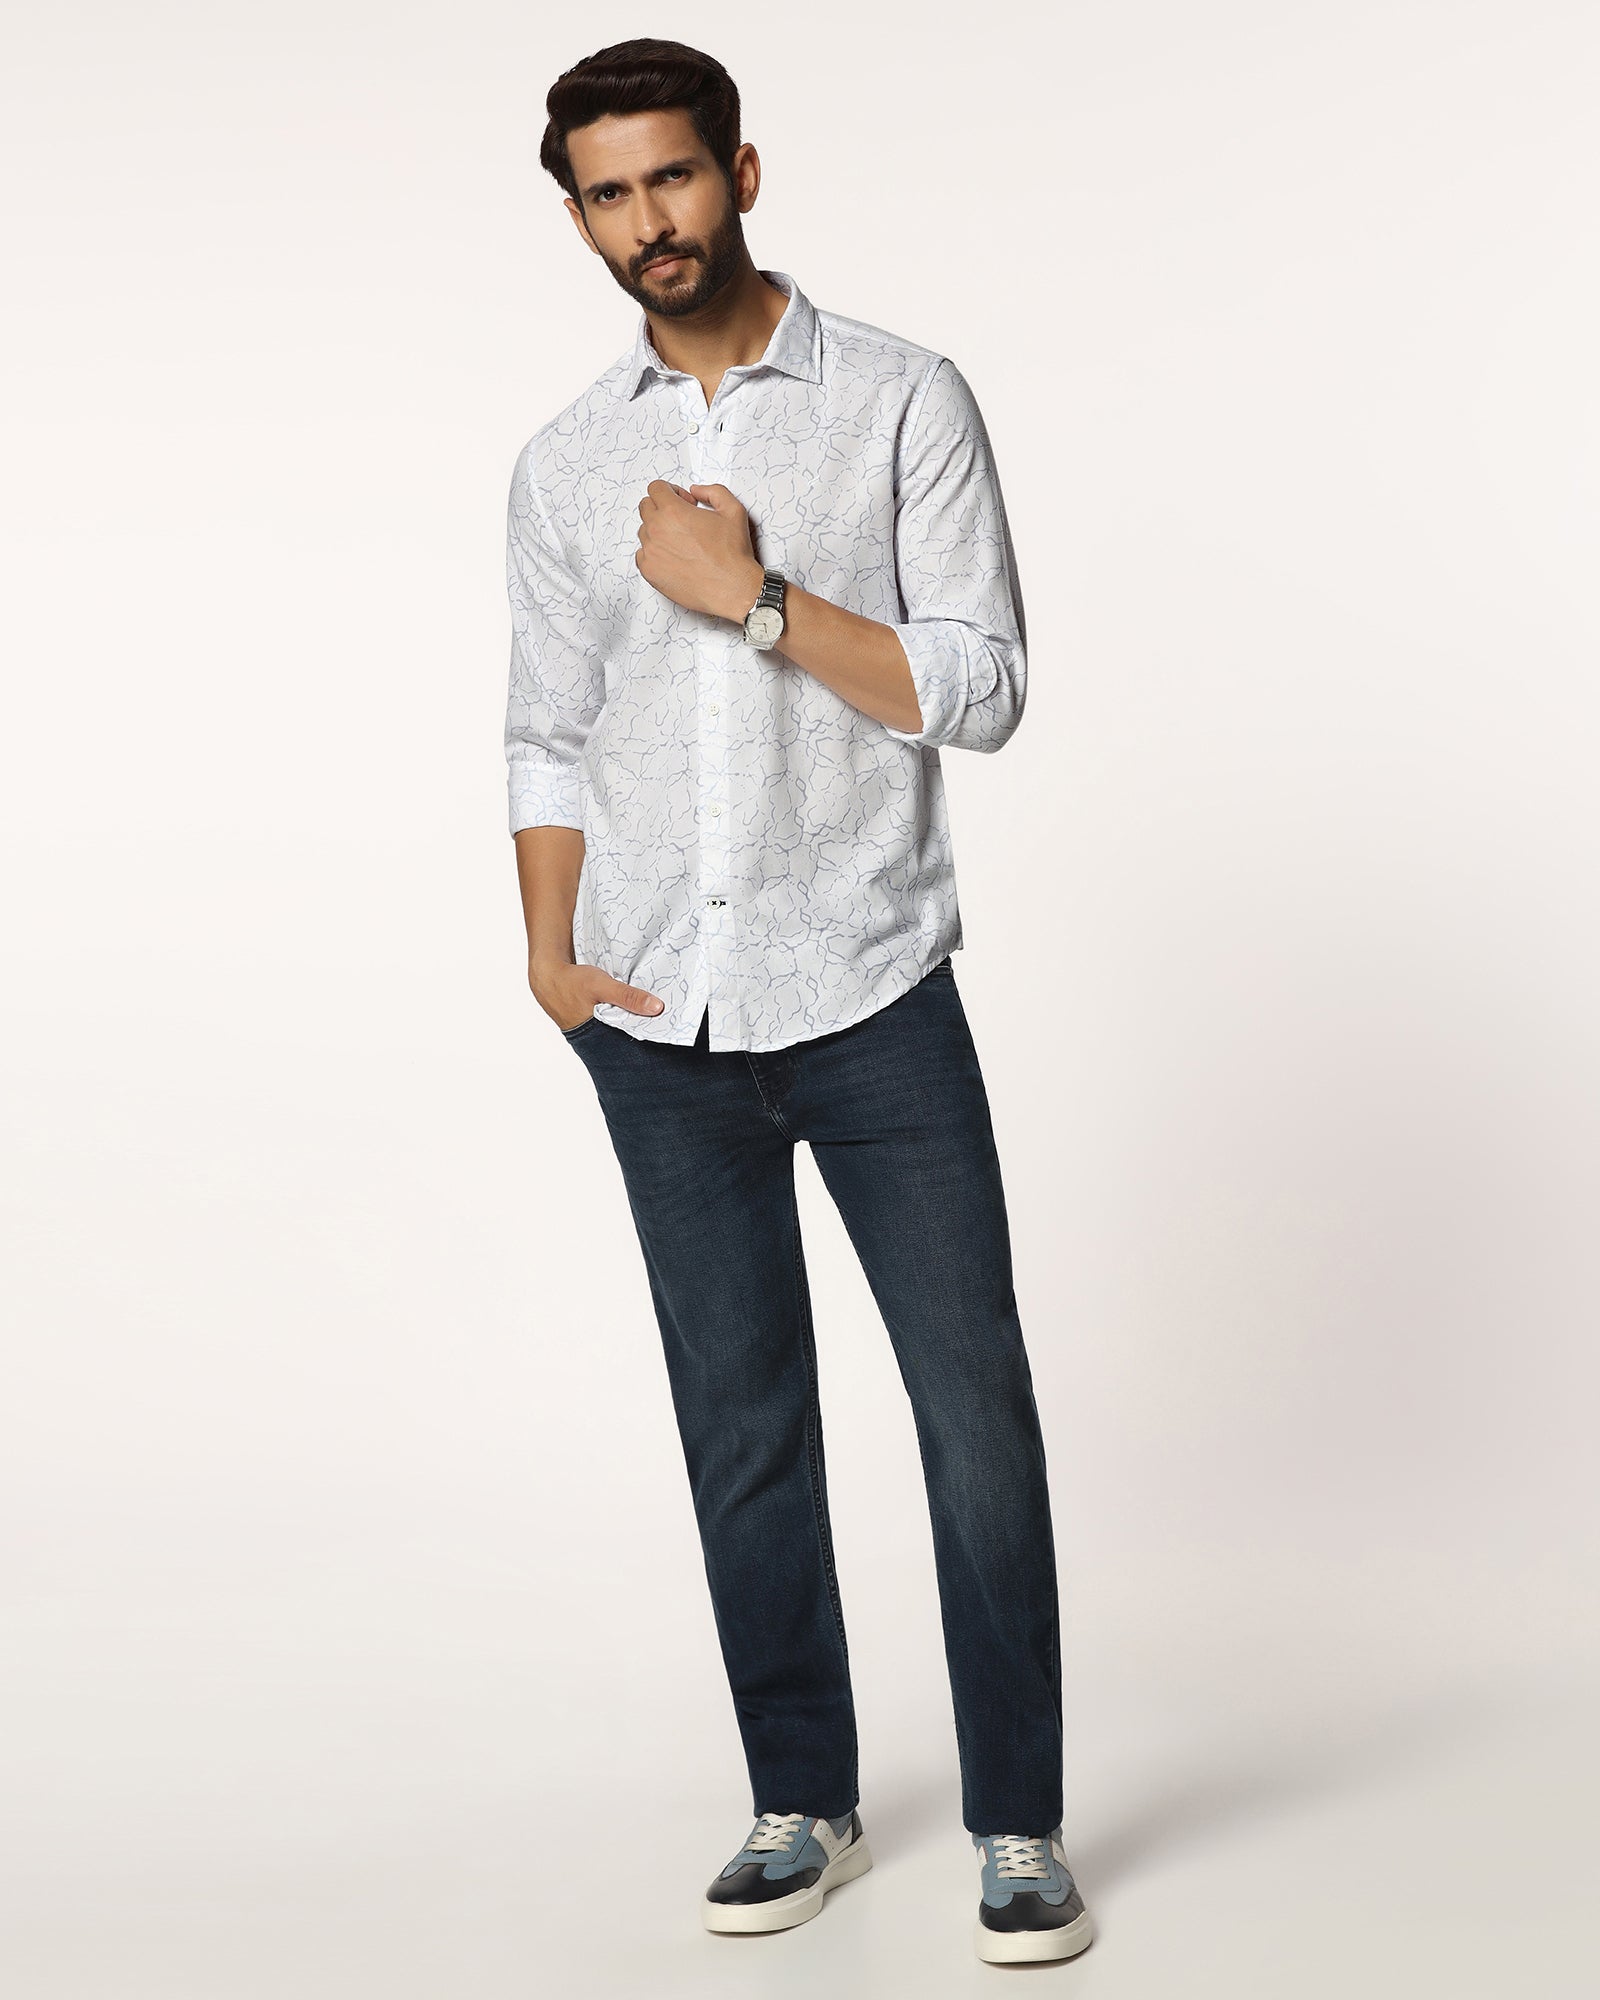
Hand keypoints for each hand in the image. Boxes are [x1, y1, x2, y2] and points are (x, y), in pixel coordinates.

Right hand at [530, 956, 664, 1032]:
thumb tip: (657, 1008)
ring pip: (622, 1029)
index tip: (670, 1035)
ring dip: (634, 1023)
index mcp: (602, 1036)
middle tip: (668, 1027)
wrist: (547, 975)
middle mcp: (599, 1037)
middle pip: (629, 1039)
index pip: (631, 1045)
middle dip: (645, 1033)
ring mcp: (596, 1030)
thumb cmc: (572, 983)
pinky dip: (625, 1016)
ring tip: (655, 1018)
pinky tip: (636, 1009)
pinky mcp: (595, 1020)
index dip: (649, 1042)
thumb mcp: (602, 986)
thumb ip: (628, 997)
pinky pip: (615, 1021)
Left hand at [635, 480, 762, 622]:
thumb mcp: (733, 510)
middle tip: (680, 520)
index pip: (655, 488)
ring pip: (643, 531)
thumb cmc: (732, 555)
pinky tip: (673, 557)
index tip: (681, 502)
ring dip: (658, 531)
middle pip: (646, 507)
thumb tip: (696, 490)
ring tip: (679, 541)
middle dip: (662, 508)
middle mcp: (657, 530)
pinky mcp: (649, 571)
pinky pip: (642, 554)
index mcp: (673, 511)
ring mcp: (650, 552)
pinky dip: (654, 553)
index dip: (671, 491)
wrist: (731, 588)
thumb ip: (713, 491)